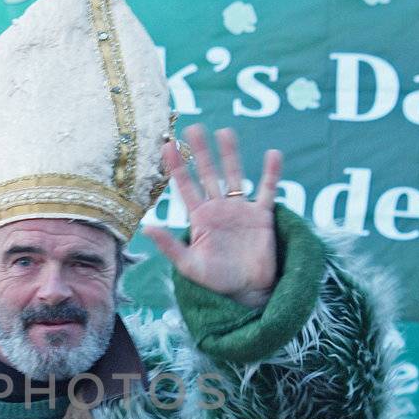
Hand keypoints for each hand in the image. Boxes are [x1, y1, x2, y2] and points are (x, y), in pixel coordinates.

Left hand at [146, 125, 279, 308]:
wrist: (248, 291)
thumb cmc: (216, 280)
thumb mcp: (189, 265)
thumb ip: (170, 246)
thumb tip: (146, 229)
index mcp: (199, 218)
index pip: (184, 186)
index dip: (176, 166)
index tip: (167, 144)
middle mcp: (218, 208)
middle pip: (208, 174)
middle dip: (200, 152)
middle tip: (194, 128)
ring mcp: (240, 210)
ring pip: (235, 175)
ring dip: (231, 154)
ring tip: (225, 131)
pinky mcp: (261, 216)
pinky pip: (268, 190)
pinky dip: (271, 173)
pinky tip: (273, 154)